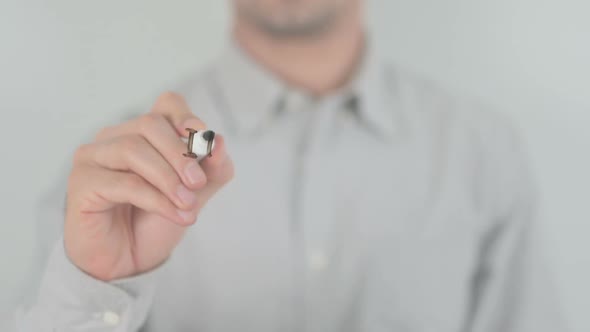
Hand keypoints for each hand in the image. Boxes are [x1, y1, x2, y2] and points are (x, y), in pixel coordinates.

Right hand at [64, 92, 233, 280]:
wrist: (128, 261)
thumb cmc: (155, 221)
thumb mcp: (195, 194)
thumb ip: (213, 169)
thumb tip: (220, 142)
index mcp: (144, 132)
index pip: (167, 104)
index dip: (187, 118)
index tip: (205, 145)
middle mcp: (115, 137)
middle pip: (150, 124)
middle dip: (181, 154)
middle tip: (198, 184)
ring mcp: (93, 156)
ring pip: (133, 149)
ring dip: (168, 179)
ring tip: (188, 205)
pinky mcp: (82, 182)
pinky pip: (124, 183)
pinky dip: (156, 199)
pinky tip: (177, 216)